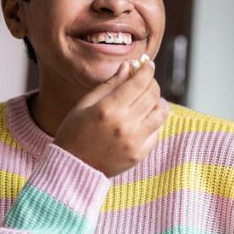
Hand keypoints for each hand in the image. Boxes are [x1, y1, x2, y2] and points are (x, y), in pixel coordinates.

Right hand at [52, 59, 168, 176]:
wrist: (73, 167)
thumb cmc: (74, 132)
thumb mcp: (85, 104)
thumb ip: (109, 85)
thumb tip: (128, 67)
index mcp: (107, 109)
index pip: (138, 82)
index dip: (147, 70)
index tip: (148, 65)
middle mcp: (124, 125)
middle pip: (152, 95)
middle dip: (152, 83)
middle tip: (147, 81)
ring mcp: (134, 141)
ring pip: (160, 113)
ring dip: (159, 102)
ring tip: (151, 99)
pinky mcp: (139, 155)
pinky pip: (156, 132)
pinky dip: (154, 121)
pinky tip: (146, 118)